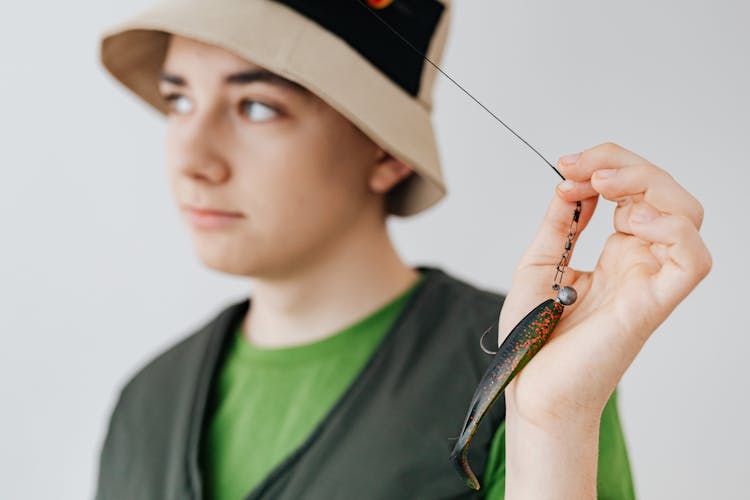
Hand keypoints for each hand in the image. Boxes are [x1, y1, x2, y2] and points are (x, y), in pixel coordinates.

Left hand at [499, 141, 711, 429]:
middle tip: (579, 167)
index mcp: (616, 254)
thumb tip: (573, 182)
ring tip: (602, 185)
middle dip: (625, 165)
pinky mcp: (652, 305)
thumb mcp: (540, 264)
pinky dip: (672, 228)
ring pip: (687, 215)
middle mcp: (640, 263)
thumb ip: (560, 223)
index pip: (634, 191)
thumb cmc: (535, 338)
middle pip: (665, 193)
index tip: (565, 164)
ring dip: (648, 185)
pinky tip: (631, 220)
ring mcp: (649, 282)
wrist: (530, 388)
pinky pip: (692, 261)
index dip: (606, 165)